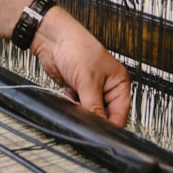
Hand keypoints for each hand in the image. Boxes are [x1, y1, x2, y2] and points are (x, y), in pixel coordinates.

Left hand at [32, 7, 130, 125]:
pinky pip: (77, 105)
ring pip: (89, 111)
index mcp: (119, 83)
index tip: (99, 132)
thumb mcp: (88, 81)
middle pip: (104, 114)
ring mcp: (91, 88)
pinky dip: (72, 104)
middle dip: (93, 116)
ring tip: (75, 98)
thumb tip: (98, 126)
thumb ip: (93, 107)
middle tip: (84, 113)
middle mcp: (107, 87)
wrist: (52, 39)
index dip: (110, 125)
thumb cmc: (76, 47)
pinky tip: (69, 94)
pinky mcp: (76, 89)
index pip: (120, 113)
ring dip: (81, 109)